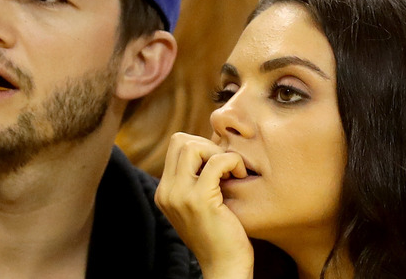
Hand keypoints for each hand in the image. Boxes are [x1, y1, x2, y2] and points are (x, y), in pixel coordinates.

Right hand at [155, 132, 253, 278]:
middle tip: (226, 166)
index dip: (200, 146)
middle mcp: (166, 192)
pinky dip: (233, 161)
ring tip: (233, 171)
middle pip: (179, 140)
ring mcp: (180, 196)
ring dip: (219, 152)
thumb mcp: (199, 204)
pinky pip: (216, 162)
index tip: (218, 165)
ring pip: (193, 146)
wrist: (225, 266)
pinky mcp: (199, 201)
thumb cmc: (220, 234)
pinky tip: (241, 176)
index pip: (175, 146)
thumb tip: (210, 147)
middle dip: (208, 145)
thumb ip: (196, 180)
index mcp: (165, 191)